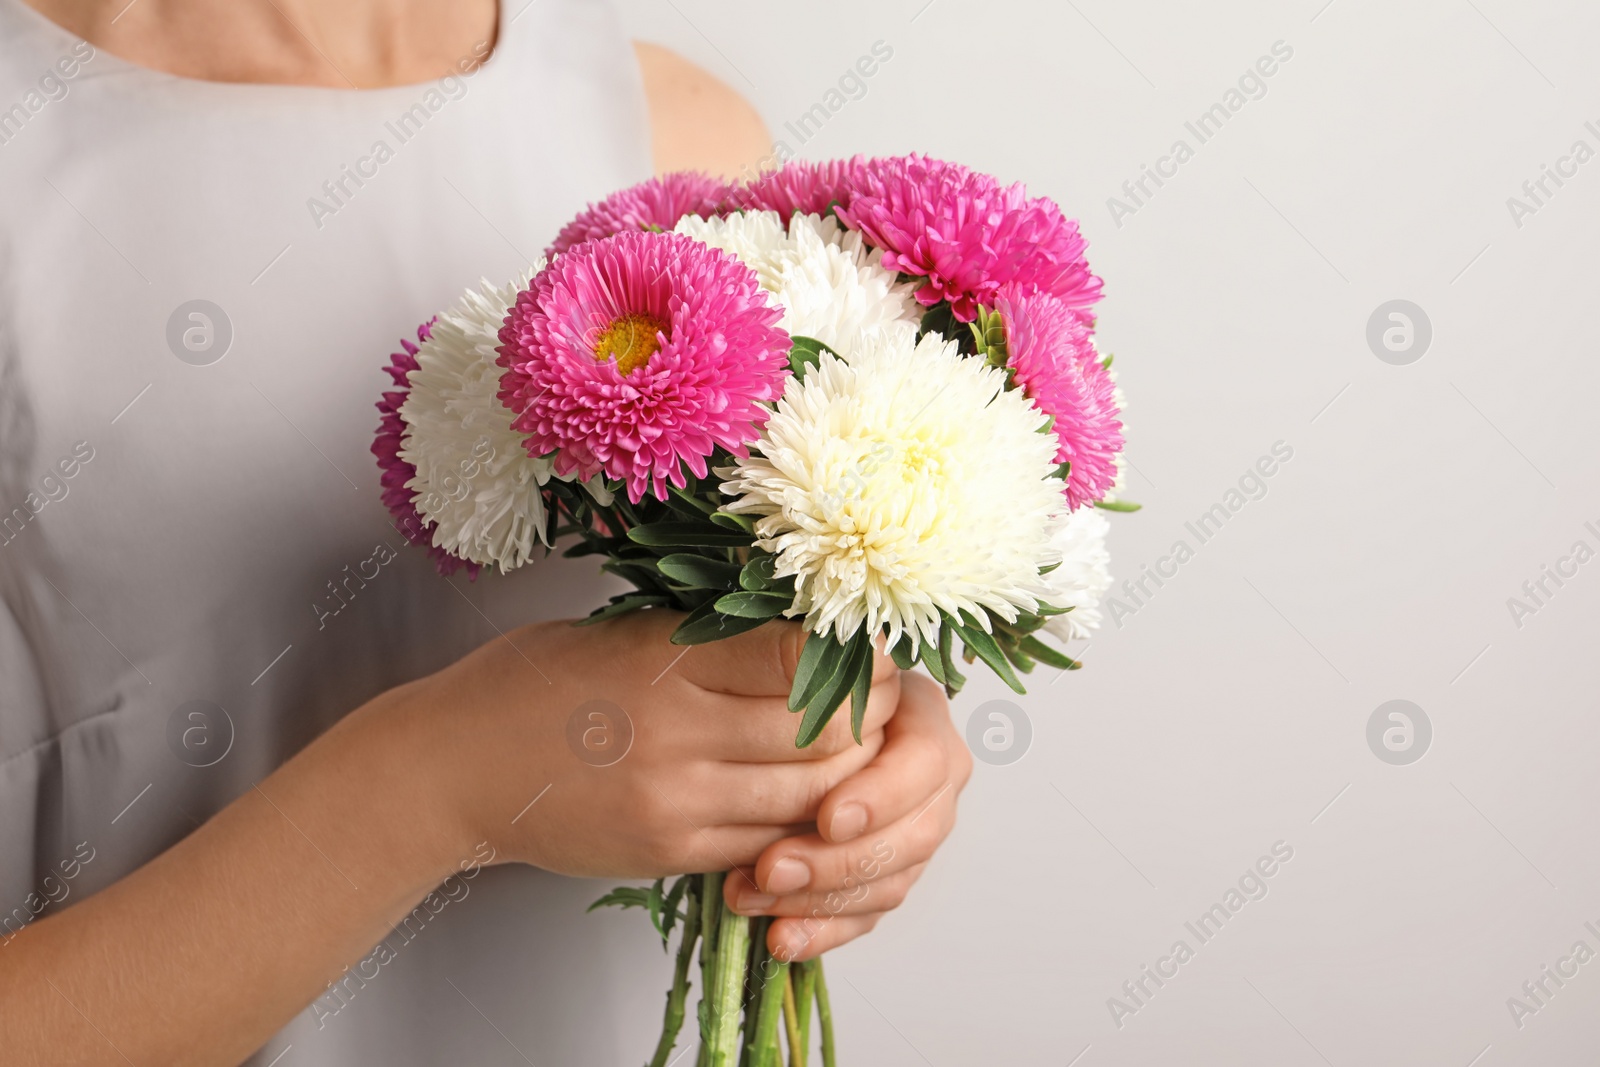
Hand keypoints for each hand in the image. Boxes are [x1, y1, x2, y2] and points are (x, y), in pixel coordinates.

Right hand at [401, 608, 902, 878]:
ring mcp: (674, 803)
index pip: (795, 657)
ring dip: (846, 777)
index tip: (869, 646)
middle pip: (819, 734)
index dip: (852, 655)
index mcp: (663, 659)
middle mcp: (674, 734)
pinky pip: (767, 841)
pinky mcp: (668, 853)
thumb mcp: (622, 630)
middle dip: (868, 718)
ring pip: (806, 797)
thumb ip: (714, 635)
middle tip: (879, 699)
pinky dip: (800, 820)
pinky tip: (805, 795)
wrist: (453, 768)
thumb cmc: (533, 683)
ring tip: (853, 748)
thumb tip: (813, 626)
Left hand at [719, 671, 970, 960]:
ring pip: (891, 880)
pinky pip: (864, 914)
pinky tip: (778, 938)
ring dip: (822, 899)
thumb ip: (812, 661)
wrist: (724, 723)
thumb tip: (860, 655)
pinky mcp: (880, 873)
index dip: (882, 793)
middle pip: (916, 831)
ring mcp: (908, 827)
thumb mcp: (776, 660)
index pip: (925, 760)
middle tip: (772, 868)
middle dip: (843, 860)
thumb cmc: (753, 680)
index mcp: (918, 713)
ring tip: (751, 897)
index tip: (828, 816)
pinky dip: (821, 931)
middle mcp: (926, 773)